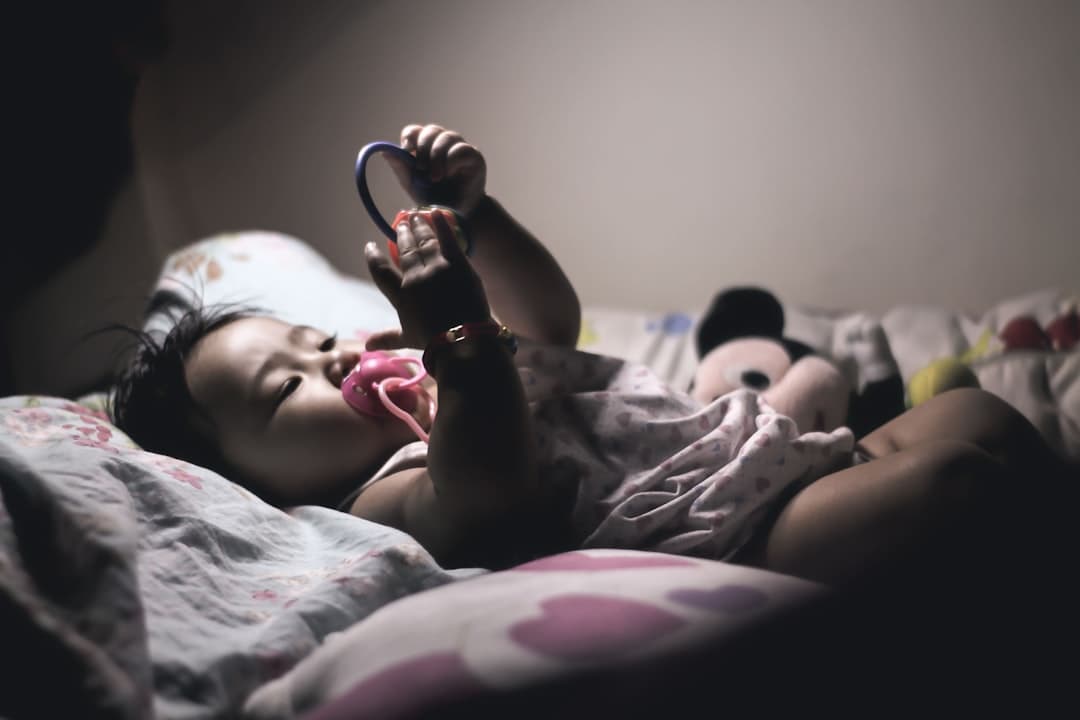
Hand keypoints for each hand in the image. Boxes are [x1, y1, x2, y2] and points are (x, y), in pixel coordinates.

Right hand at [365, 210, 490, 350]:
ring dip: (419, 227)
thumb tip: (366, 346)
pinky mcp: (457, 263)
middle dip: (402, 235)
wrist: (463, 340)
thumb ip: (387, 337)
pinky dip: (441, 224)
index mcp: (401, 295)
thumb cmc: (433, 342)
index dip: (374, 258)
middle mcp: (415, 278)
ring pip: (425, 242)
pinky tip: (436, 212)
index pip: (381, 271)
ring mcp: (436, 268)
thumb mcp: (407, 339)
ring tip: (415, 216)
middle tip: (401, 224)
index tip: (370, 247)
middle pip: (405, 250)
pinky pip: (448, 239)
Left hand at [388, 123, 486, 216]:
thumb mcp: (412, 183)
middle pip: (431, 130)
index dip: (410, 137)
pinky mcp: (474, 157)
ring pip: (447, 137)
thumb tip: (383, 151)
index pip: (416, 131)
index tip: (407, 151)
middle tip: (421, 170)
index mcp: (427, 147)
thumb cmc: (435, 198)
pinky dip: (451, 161)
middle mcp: (444, 144)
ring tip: (435, 178)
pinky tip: (449, 175)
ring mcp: (460, 148)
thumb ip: (400, 167)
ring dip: (437, 156)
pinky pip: (461, 149)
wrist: (457, 216)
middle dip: (423, 148)